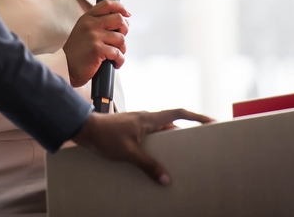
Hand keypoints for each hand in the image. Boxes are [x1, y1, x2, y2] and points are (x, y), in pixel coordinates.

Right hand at [62, 0, 129, 86]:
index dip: (120, 7)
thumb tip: (123, 21)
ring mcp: (94, 36)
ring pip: (121, 38)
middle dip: (125, 29)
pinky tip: (114, 63)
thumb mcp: (84, 30)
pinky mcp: (97, 49)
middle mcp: (90, 24)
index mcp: (87, 18)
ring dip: (122, 49)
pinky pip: (118, 53)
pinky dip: (119, 60)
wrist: (67, 66)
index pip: (107, 4)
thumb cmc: (78, 51)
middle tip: (120, 39)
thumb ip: (99, 23)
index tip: (127, 14)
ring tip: (115, 54)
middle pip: (119, 19)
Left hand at [72, 108, 214, 184]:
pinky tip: (154, 159)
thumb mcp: (129, 153)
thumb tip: (166, 179)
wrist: (84, 128)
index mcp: (149, 119)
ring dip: (169, 141)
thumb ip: (148, 166)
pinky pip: (149, 136)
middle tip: (197, 144)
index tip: (210, 121)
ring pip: (160, 132)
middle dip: (185, 133)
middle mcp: (145, 118)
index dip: (195, 117)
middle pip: (171, 124)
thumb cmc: (105, 136)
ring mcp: (137, 123)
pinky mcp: (130, 130)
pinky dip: (156, 146)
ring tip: (178, 157)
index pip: (178, 113)